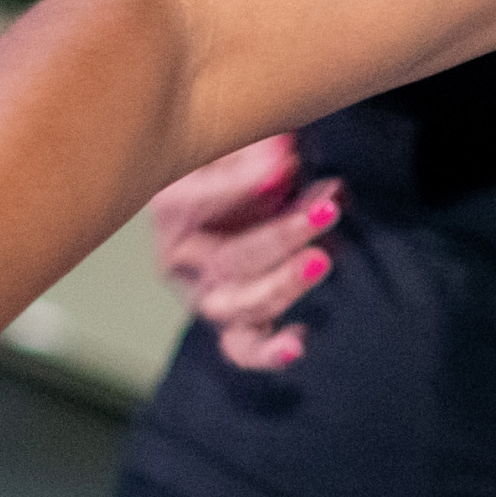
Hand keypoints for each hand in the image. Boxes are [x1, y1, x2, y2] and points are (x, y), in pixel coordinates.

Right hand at [149, 132, 338, 368]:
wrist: (229, 196)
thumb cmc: (228, 164)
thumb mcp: (232, 145)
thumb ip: (254, 149)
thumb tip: (283, 152)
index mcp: (171, 209)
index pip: (195, 199)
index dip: (240, 184)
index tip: (284, 161)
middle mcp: (185, 260)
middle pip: (231, 256)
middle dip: (283, 234)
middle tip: (324, 210)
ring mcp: (210, 295)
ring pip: (242, 304)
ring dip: (286, 282)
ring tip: (321, 259)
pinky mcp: (236, 322)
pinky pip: (246, 348)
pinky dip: (270, 351)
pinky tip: (297, 343)